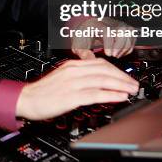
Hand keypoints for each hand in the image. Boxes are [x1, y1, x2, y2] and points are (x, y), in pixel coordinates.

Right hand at [15, 59, 138, 120]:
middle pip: (104, 70)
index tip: (126, 77)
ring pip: (103, 80)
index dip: (117, 70)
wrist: (27, 99)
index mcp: (72, 65)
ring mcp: (73, 83)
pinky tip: (120, 97)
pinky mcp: (72, 96)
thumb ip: (79, 75)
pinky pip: (96, 94)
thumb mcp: (63, 76)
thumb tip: (96, 79)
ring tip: (132, 90)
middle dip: (123, 77)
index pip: (100, 63)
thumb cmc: (43, 91)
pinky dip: (111, 95)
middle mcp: (74, 71)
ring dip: (121, 85)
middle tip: (134, 84)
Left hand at [71, 17, 135, 58]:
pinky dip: (129, 47)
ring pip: (129, 32)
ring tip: (116, 55)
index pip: (106, 30)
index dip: (109, 43)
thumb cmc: (82, 36)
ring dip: (125, 47)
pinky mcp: (122, 30)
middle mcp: (108, 22)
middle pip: (121, 29)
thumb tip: (91, 60)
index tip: (108, 54)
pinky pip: (132, 36)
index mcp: (95, 24)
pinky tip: (120, 53)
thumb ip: (83, 53)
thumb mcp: (78, 44)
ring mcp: (116, 25)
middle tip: (113, 55)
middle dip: (120, 45)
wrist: (85, 29)